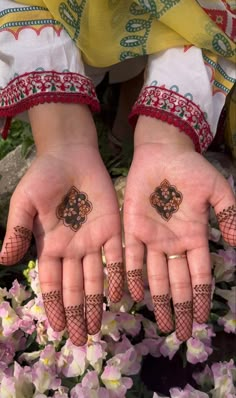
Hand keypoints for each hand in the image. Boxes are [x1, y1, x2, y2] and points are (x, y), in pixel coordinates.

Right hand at [0, 105, 122, 345]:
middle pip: (75, 287)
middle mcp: (73, 249)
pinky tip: (121, 294)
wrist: (71, 155)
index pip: (52, 282)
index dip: (54, 304)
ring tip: (97, 325)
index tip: (56, 327)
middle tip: (81, 339)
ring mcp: (93, 240)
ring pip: (96, 278)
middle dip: (76, 312)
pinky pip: (117, 257)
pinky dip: (119, 275)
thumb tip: (2, 261)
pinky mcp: (112, 229)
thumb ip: (17, 231)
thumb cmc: (45, 177)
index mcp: (50, 245)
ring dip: (96, 302)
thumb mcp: (25, 203)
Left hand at [124, 117, 234, 340]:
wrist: (162, 153)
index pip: (199, 274)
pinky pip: (132, 257)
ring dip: (158, 300)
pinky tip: (134, 294)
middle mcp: (173, 243)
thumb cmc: (190, 170)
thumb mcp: (217, 191)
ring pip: (155, 276)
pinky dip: (133, 275)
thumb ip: (228, 215)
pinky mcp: (132, 229)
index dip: (201, 297)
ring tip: (162, 323)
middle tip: (181, 333)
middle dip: (181, 307)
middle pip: (178, 282)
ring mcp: (152, 238)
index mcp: (193, 237)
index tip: (203, 319)